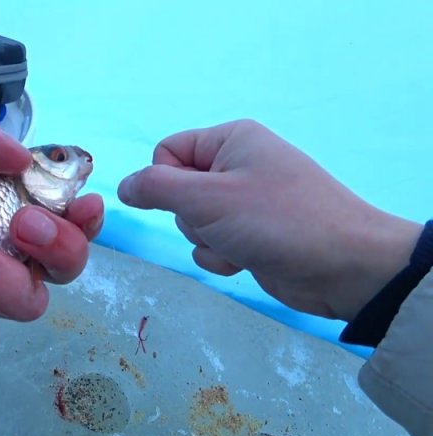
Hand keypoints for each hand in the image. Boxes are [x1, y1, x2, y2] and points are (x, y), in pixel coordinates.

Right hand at [118, 119, 421, 321]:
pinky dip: (222, 256)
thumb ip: (155, 188)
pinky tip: (246, 261)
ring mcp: (247, 201)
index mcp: (231, 140)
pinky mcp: (254, 233)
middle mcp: (238, 164)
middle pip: (177, 190)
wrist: (344, 265)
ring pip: (193, 222)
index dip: (164, 180)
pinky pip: (213, 243)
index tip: (186, 201)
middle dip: (190, 217)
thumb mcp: (206, 199)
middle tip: (220, 224)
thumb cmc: (275, 221)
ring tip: (238, 245)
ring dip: (206, 241)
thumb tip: (122, 186)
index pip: (166, 151)